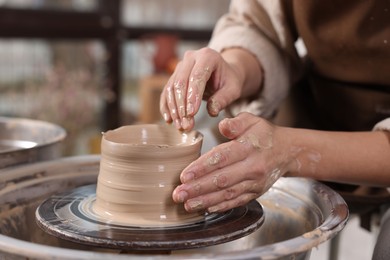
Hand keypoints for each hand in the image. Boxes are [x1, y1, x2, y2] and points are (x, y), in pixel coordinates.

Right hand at [159, 47, 244, 130]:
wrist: (223, 74)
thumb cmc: (229, 81)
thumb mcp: (233, 89)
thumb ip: (223, 99)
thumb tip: (212, 111)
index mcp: (207, 56)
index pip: (196, 77)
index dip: (192, 96)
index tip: (191, 114)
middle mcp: (191, 57)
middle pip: (181, 82)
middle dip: (182, 106)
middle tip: (186, 124)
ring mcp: (180, 66)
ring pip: (171, 88)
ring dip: (174, 109)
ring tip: (180, 125)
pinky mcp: (174, 75)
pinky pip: (167, 91)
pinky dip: (167, 106)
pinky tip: (170, 120)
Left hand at [172, 112, 296, 212]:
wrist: (287, 151)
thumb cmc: (264, 134)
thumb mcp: (252, 120)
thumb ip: (236, 122)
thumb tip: (222, 127)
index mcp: (249, 147)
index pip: (222, 159)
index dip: (202, 168)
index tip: (184, 176)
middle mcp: (253, 167)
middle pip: (221, 180)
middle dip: (197, 188)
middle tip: (178, 194)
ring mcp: (255, 183)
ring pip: (227, 193)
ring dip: (205, 200)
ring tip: (186, 204)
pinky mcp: (256, 192)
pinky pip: (237, 201)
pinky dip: (221, 206)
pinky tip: (205, 209)